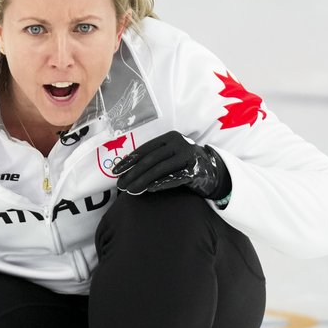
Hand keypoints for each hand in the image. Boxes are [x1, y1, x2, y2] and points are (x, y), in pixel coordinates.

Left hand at [114, 131, 231, 200]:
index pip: (145, 149)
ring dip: (143, 181)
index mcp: (169, 137)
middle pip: (151, 159)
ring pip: (160, 169)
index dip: (129, 161)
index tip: (115, 172)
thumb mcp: (168, 155)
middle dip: (133, 173)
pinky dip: (161, 183)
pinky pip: (175, 178)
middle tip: (121, 185)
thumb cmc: (183, 163)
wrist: (212, 170)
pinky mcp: (195, 170)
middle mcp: (179, 143)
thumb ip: (152, 158)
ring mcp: (188, 155)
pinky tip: (149, 189)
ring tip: (131, 191)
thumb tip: (125, 170)